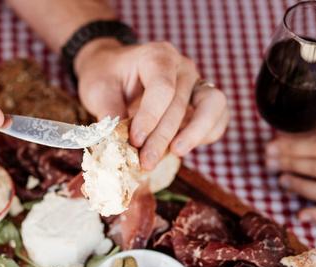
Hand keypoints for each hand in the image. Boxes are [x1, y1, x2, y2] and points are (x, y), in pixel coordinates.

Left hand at [74, 39, 228, 169]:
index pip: (162, 88)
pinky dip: (206, 135)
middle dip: (163, 137)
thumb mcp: (97, 89)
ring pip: (213, 106)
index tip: (135, 140)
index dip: (150, 117)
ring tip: (174, 154)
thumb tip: (117, 143)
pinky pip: (218, 118)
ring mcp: (196, 84)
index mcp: (157, 56)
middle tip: (146, 161)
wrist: (114, 70)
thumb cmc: (106, 76)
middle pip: (181, 103)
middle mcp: (182, 68)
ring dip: (195, 134)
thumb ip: (109, 114)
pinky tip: (182, 150)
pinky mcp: (202, 102)